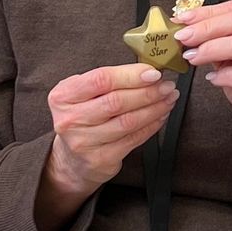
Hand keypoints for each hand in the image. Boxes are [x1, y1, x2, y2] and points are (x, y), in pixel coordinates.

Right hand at [42, 62, 179, 211]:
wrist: (71, 159)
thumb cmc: (80, 118)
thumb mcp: (80, 94)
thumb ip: (106, 81)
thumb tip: (146, 71)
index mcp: (63, 96)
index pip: (100, 80)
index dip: (130, 75)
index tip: (153, 73)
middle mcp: (70, 120)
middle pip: (116, 102)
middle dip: (148, 92)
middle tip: (166, 86)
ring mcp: (85, 142)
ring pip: (128, 121)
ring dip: (154, 108)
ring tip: (168, 99)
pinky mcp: (101, 159)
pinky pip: (133, 139)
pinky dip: (151, 126)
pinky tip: (160, 116)